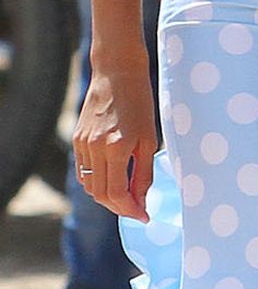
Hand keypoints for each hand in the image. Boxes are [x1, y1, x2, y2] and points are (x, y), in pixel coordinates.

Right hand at [74, 59, 156, 220]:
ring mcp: (82, 144)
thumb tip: (141, 201)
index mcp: (116, 148)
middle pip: (101, 195)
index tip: (144, 215)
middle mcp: (95, 148)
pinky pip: (84, 171)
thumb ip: (144, 172)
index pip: (118, 194)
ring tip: (127, 197)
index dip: (131, 210)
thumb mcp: (149, 139)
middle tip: (137, 210)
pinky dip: (97, 182)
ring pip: (91, 185)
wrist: (117, 73)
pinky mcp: (77, 139)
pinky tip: (112, 181)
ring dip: (108, 197)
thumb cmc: (140, 103)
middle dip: (120, 208)